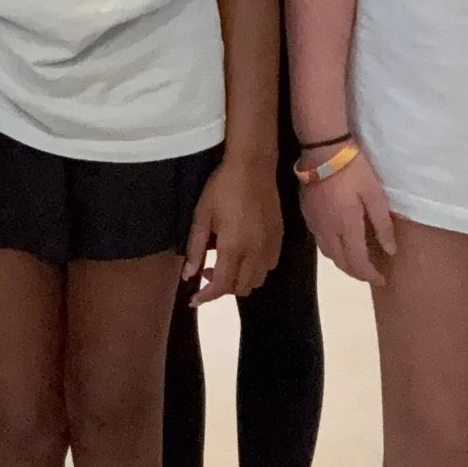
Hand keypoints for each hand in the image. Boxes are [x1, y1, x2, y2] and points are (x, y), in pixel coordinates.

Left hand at [184, 155, 282, 304]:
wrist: (253, 166)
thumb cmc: (222, 188)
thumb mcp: (202, 216)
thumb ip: (196, 248)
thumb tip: (188, 276)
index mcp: (233, 247)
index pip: (222, 285)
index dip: (206, 297)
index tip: (193, 300)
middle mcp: (256, 252)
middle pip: (241, 288)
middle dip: (221, 288)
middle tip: (206, 272)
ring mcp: (270, 247)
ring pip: (257, 281)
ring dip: (239, 281)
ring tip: (224, 264)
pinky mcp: (279, 239)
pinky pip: (268, 267)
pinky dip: (255, 271)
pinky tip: (244, 256)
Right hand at [300, 148, 395, 285]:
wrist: (323, 150)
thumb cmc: (354, 170)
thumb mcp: (375, 195)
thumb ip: (382, 225)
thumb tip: (390, 251)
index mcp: (347, 227)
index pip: (357, 262)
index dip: (370, 275)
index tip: (381, 280)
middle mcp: (328, 230)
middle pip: (340, 262)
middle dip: (356, 273)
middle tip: (370, 274)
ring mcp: (314, 222)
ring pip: (328, 253)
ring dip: (343, 262)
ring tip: (356, 261)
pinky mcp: (306, 213)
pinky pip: (319, 240)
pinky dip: (332, 248)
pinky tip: (339, 240)